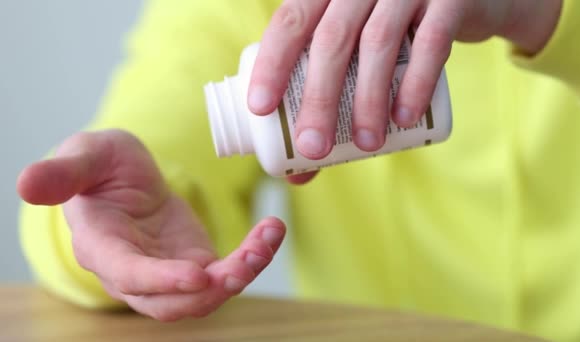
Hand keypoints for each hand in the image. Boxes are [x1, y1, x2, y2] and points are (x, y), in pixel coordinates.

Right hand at [17, 129, 285, 320]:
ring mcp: (167, 274)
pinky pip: (226, 273)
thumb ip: (64, 172)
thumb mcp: (86, 155)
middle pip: (169, 303)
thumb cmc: (103, 166)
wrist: (130, 178)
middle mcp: (134, 272)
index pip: (127, 274)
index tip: (198, 273)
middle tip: (247, 260)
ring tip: (267, 240)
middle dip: (210, 290)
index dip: (160, 279)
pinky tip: (272, 230)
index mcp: (101, 247)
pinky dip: (252, 257)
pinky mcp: (195, 264)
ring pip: (202, 297)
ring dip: (239, 275)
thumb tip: (26, 183)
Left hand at [248, 0, 561, 159]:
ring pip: (378, 41)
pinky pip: (431, 41)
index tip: (260, 109)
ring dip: (368, 99)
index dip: (271, 63)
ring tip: (367, 146)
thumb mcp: (358, 55)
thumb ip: (332, 100)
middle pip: (332, 39)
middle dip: (319, 98)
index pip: (290, 20)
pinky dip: (417, 82)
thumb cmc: (396, 35)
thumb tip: (297, 172)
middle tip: (314, 147)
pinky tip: (405, 118)